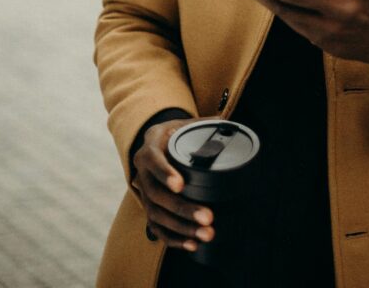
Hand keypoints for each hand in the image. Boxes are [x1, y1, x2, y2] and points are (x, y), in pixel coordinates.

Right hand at [132, 119, 214, 252]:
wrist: (154, 144)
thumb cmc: (173, 134)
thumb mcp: (183, 123)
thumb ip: (203, 124)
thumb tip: (227, 123)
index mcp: (150, 149)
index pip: (154, 161)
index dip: (165, 173)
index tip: (181, 185)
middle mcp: (142, 173)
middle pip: (157, 195)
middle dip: (182, 208)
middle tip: (208, 217)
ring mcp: (144, 194)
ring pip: (156, 215)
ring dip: (182, 227)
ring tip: (206, 234)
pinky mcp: (149, 209)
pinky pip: (156, 228)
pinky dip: (174, 238)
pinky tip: (192, 244)